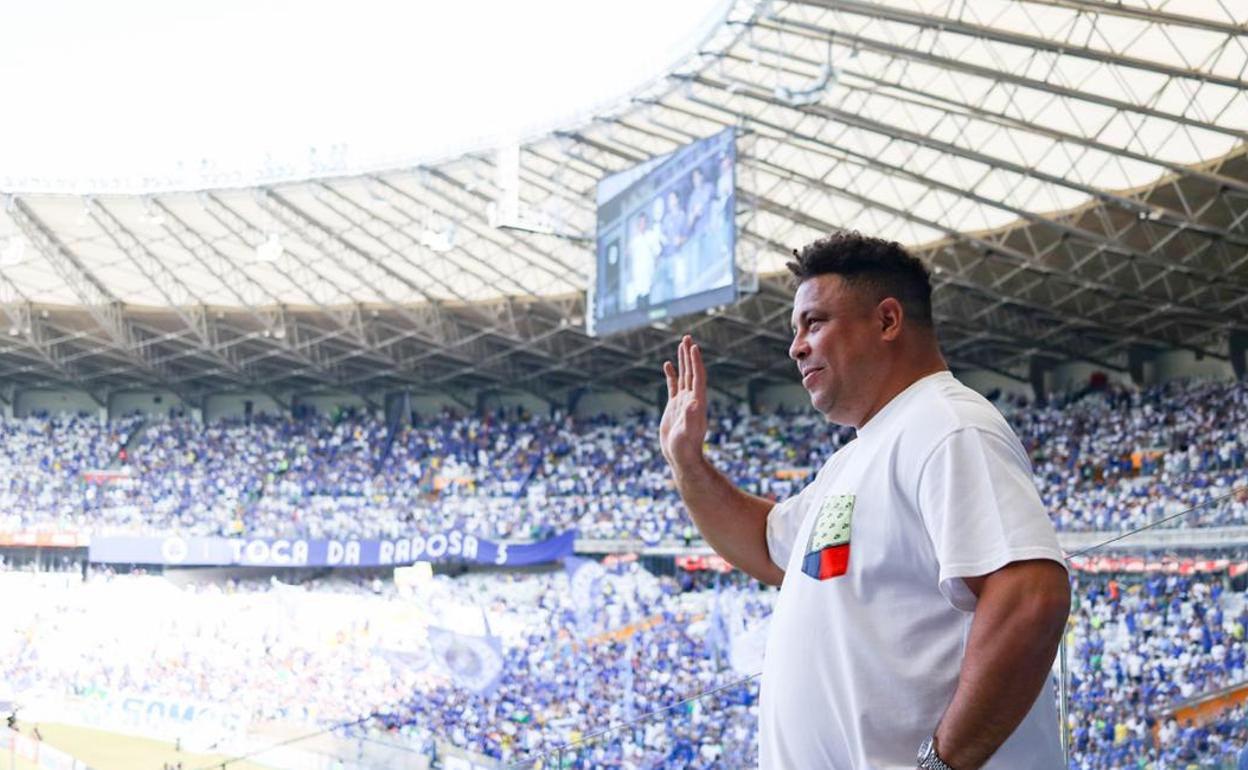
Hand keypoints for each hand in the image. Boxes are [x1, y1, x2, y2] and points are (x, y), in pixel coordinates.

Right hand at [660, 335, 708, 470]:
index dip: (696, 362)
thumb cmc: (685, 447)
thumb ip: (691, 417)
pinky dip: (671, 374)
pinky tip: (668, 365)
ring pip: (684, 376)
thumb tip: (694, 402)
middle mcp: (693, 398)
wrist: (680, 457)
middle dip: (690, 355)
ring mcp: (683, 401)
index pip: (698, 376)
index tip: (693, 347)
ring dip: (683, 360)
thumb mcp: (688, 433)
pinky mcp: (674, 406)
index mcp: (697, 401)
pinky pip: (673, 386)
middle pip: (692, 371)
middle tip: (687, 337)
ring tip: (681, 344)